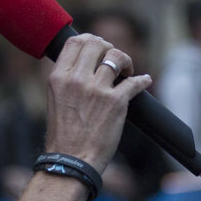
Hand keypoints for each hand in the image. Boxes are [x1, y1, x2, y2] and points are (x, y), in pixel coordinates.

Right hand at [43, 34, 150, 168]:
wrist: (72, 160)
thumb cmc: (64, 135)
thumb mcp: (56, 99)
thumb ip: (68, 79)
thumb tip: (85, 64)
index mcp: (58, 77)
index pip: (75, 42)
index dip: (91, 40)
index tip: (99, 47)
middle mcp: (76, 79)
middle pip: (97, 43)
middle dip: (109, 47)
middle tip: (115, 60)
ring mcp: (97, 90)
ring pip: (116, 56)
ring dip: (126, 61)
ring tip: (127, 72)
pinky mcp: (116, 102)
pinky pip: (135, 82)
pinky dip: (143, 80)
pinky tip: (145, 81)